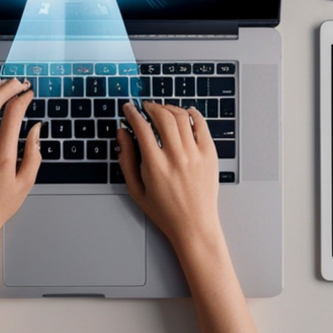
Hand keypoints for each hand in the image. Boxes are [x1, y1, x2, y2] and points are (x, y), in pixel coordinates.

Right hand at [118, 102, 221, 250]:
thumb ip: (126, 159)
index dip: (133, 113)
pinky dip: (193, 114)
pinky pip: (201, 125)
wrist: (194, 225)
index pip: (142, 127)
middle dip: (151, 107)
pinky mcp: (210, 155)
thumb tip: (122, 133)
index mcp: (155, 166)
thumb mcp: (136, 189)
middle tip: (146, 107)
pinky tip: (186, 112)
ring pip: (181, 117)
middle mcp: (176, 157)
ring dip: (169, 108)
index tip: (129, 108)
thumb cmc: (164, 211)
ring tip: (162, 110)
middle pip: (163, 117)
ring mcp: (195, 154)